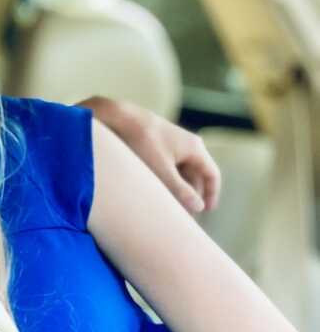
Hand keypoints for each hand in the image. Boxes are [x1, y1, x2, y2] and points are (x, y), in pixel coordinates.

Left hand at [77, 96, 220, 212]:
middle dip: (192, 194)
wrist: (119, 117)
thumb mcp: (161, 169)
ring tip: (168, 205)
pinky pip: (168, 165)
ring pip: (181, 170)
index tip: (206, 211)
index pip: (212, 174)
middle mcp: (187, 144)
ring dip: (178, 187)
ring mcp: (172, 142)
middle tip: (183, 213)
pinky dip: (166, 178)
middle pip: (196, 174)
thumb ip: (180, 190)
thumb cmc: (142, 142)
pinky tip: (156, 190)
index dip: (211, 194)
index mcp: (194, 148)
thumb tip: (199, 208)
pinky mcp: (157, 143)